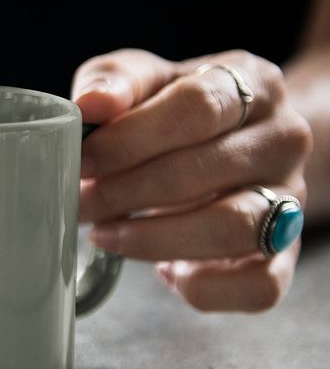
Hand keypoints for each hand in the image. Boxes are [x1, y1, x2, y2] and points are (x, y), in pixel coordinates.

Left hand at [73, 49, 312, 311]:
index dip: (130, 138)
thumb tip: (90, 104)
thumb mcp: (144, 79)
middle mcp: (283, 140)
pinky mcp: (284, 254)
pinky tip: (165, 273)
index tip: (82, 159)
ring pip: (232, 228)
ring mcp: (291, 199)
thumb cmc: (175, 109)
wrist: (232, 140)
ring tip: (105, 235)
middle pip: (203, 170)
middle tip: (78, 202)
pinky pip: (258, 286)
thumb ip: (116, 81)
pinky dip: (206, 288)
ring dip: (153, 239)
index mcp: (254, 83)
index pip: (196, 107)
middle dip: (124, 193)